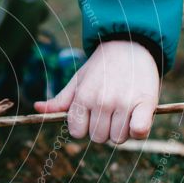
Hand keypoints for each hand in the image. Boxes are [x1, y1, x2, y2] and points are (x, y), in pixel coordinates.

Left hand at [34, 41, 159, 143]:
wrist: (129, 44)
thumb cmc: (101, 67)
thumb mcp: (78, 81)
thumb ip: (60, 100)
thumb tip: (37, 108)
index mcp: (83, 97)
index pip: (76, 132)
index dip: (84, 127)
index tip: (92, 117)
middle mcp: (102, 101)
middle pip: (98, 138)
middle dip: (103, 129)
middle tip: (110, 113)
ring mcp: (123, 103)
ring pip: (118, 138)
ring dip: (122, 131)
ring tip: (125, 113)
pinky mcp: (146, 103)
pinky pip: (139, 131)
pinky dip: (139, 131)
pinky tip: (138, 120)